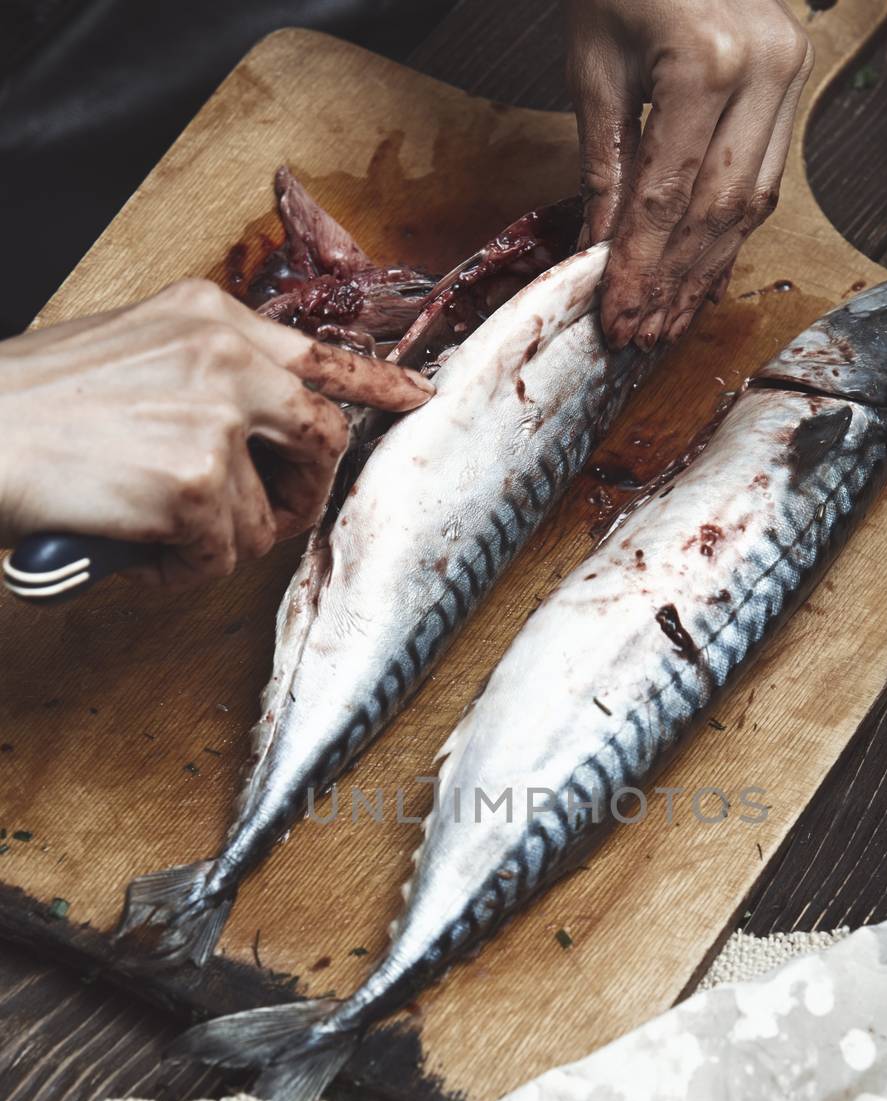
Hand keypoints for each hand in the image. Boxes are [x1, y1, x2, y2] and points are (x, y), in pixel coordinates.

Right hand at [0, 279, 433, 585]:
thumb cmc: (31, 404)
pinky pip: (222, 557)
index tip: (419, 396)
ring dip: (220, 541)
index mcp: (208, 316)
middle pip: (324, 438)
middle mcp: (224, 357)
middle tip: (268, 517)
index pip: (319, 352)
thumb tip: (251, 425)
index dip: (378, 383)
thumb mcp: (130, 351)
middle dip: (304, 490)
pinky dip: (180, 571)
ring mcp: (215, 420)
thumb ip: (200, 371)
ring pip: (268, 515)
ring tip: (158, 532)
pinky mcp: (196, 486)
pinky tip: (136, 549)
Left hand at [565, 0, 812, 347]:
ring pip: (752, 202)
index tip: (617, 316)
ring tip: (670, 319)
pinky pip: (766, 174)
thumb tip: (599, 254)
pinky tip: (703, 272)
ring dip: (707, 270)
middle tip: (643, 333)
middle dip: (676, 282)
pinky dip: (731, 230)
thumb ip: (604, 169)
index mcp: (707, 62)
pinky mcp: (797, 76)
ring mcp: (790, 72)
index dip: (640, 268)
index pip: (669, 198)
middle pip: (719, 210)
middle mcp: (764, 69)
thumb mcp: (594, 70)